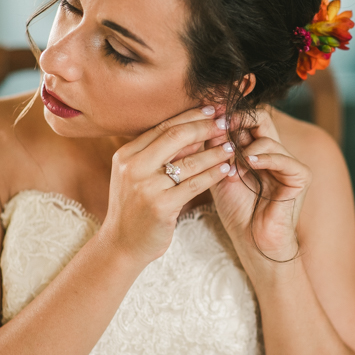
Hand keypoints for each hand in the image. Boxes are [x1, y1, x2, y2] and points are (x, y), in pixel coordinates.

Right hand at [99, 106, 235, 263]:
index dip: (190, 116)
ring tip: (233, 145)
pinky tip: (227, 169)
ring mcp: (145, 187)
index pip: (163, 126)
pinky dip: (213, 175)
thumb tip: (197, 129)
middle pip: (176, 136)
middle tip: (226, 121)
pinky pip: (194, 185)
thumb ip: (162, 154)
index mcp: (126, 154)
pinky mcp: (160, 206)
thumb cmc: (135, 207)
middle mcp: (133, 167)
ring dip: (215, 151)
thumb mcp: (139, 176)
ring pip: (190, 161)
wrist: (121, 245)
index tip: (212, 110)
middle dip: (205, 126)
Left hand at [208, 107, 312, 267]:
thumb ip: (217, 148)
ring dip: (245, 149)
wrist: (252, 242)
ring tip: (231, 166)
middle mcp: (274, 152)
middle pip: (260, 119)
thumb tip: (207, 121)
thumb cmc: (237, 210)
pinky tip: (250, 163)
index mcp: (257, 150)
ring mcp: (289, 163)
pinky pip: (283, 157)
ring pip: (267, 138)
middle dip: (237, 121)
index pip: (246, 120)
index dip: (228, 115)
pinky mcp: (300, 176)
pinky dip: (265, 157)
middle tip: (220, 126)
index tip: (209, 116)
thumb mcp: (220, 173)